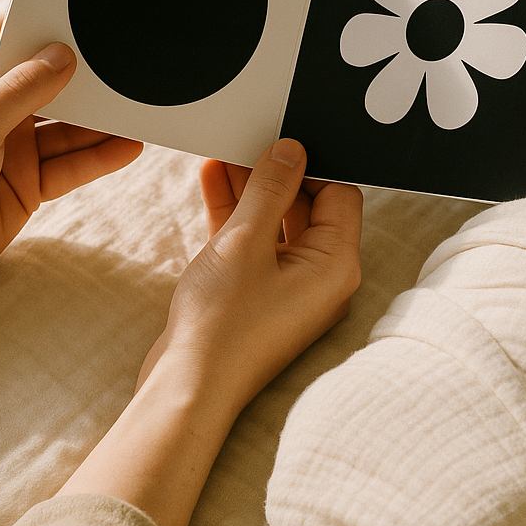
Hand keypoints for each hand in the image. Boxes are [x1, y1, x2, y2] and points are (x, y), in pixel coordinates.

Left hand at [0, 16, 142, 316]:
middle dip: (81, 80)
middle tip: (121, 69)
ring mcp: (9, 146)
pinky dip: (98, 158)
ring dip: (98, 123)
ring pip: (65, 127)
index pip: (5, 39)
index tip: (82, 23)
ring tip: (135, 111)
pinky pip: (70, 164)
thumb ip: (21, 91)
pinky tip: (126, 148)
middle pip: (45, 84)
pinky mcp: (27, 182)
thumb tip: (61, 57)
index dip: (41, 30)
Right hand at [61, 139, 361, 525]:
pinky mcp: (258, 292)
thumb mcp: (245, 241)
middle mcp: (321, 276)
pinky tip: (211, 179)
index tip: (282, 138)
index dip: (312, 164)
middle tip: (249, 137)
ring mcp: (289, 285)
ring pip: (276, 222)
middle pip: (308, 206)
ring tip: (224, 150)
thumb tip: (292, 148)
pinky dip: (236, 215)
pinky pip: (254, 243)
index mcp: (336, 265)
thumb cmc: (223, 324)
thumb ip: (270, 188)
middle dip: (276, 173)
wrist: (186, 388)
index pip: (339, 195)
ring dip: (251, 189)